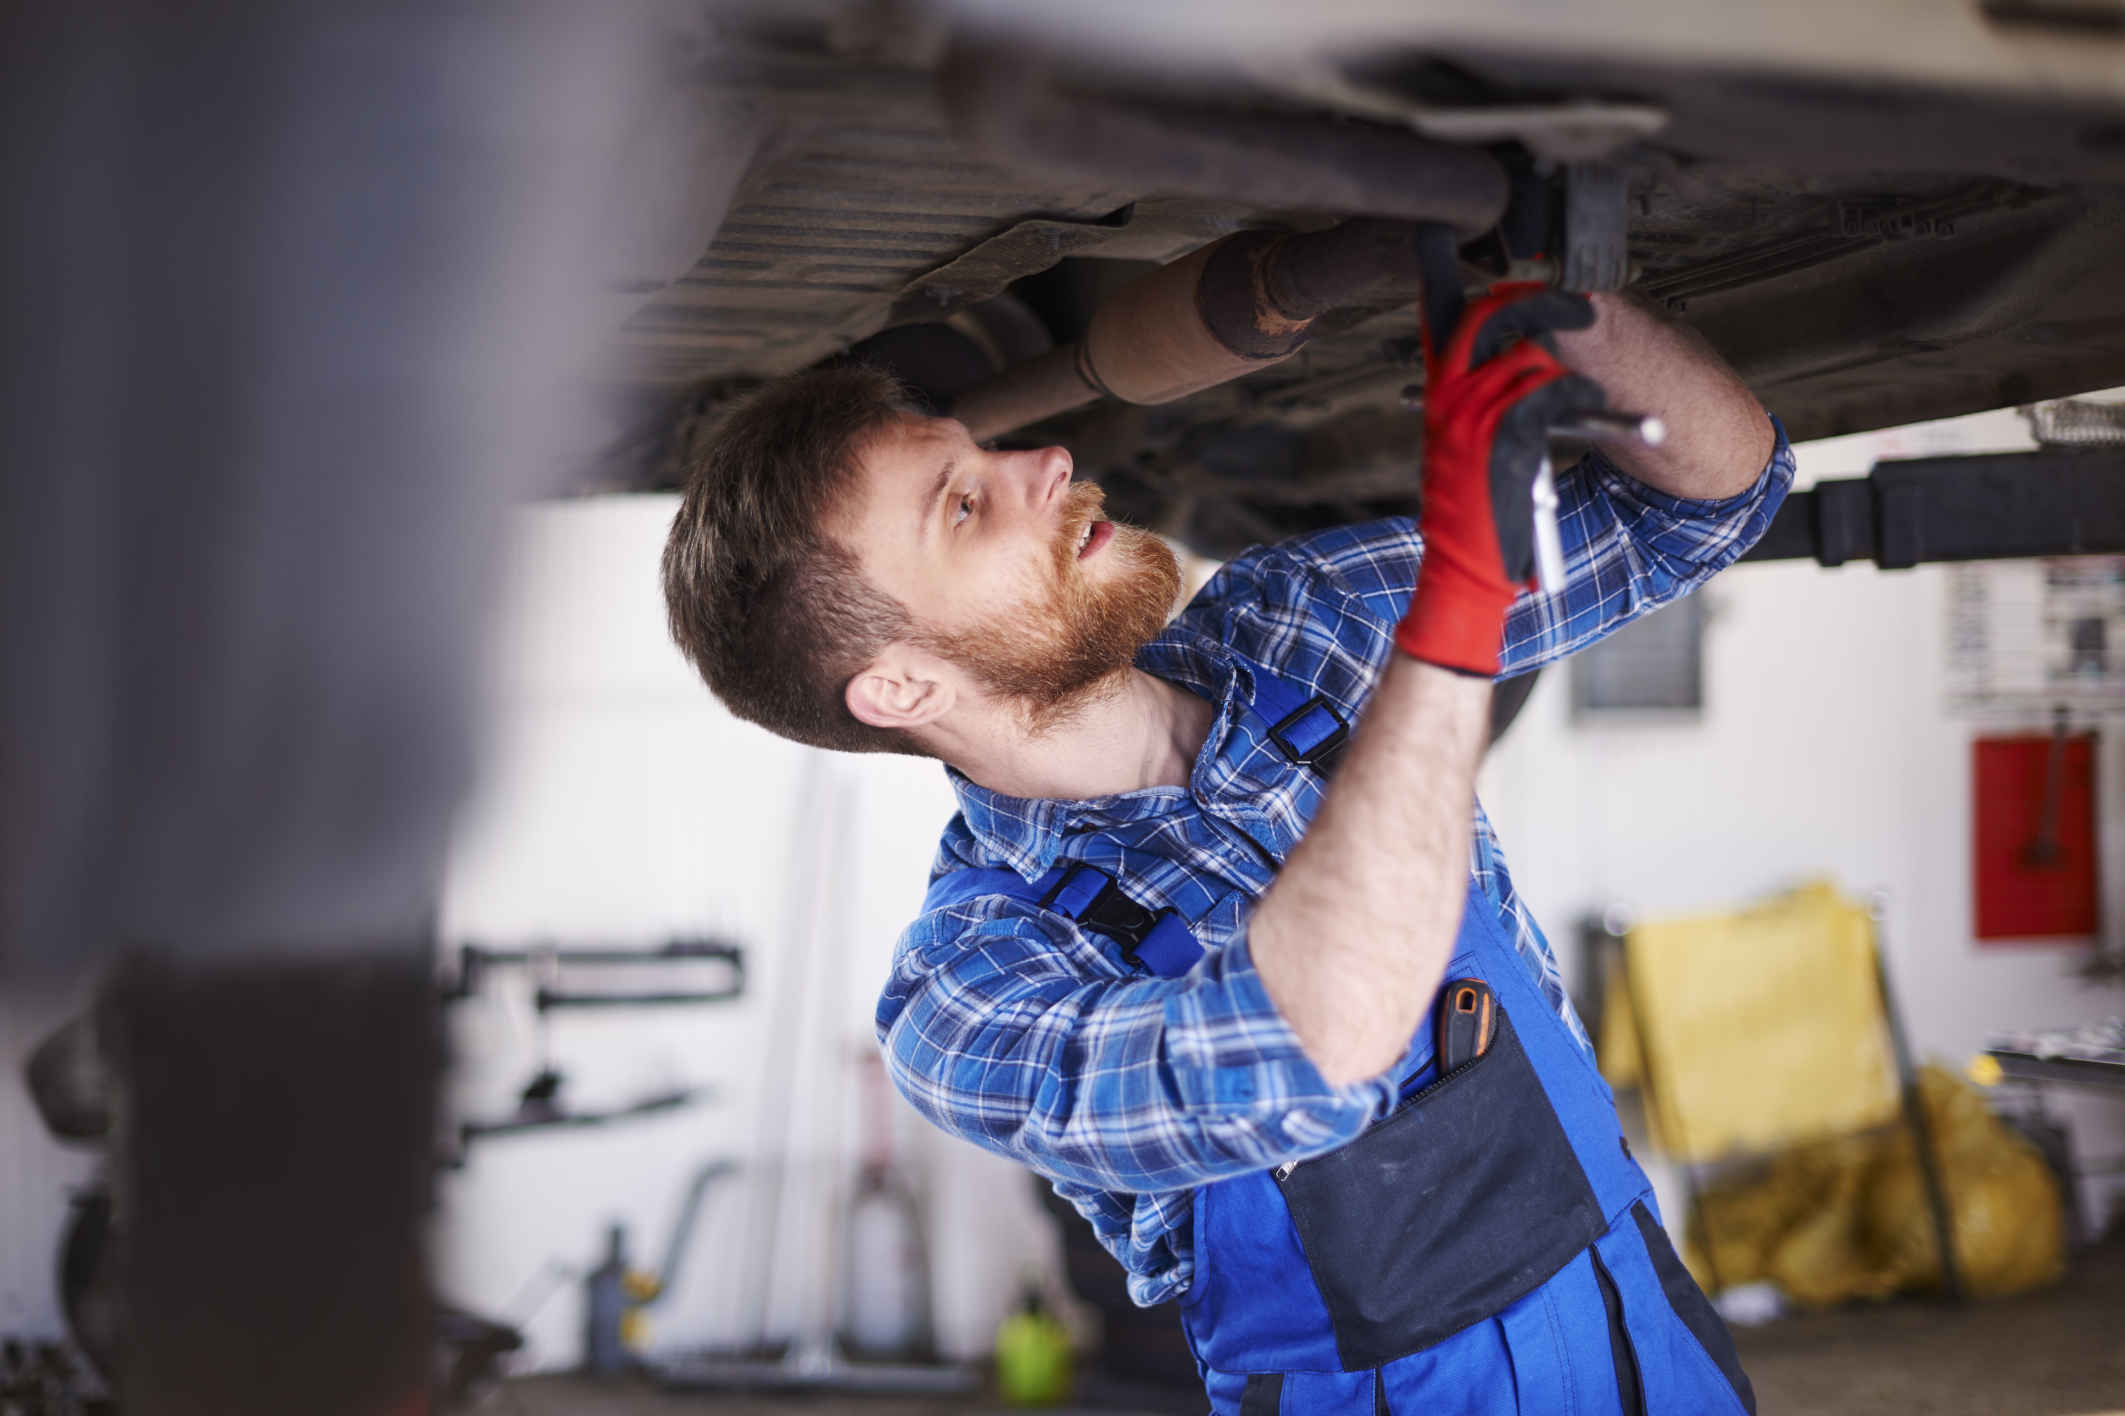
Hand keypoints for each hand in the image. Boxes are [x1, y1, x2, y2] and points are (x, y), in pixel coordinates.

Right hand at [1395, 290, 1607, 676]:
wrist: (1463, 571)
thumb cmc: (1471, 520)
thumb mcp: (1461, 453)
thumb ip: (1473, 407)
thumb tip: (1511, 368)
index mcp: (1438, 400)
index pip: (1442, 321)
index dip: (1451, 279)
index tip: (1463, 248)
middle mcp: (1447, 400)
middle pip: (1488, 318)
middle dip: (1537, 303)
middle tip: (1573, 307)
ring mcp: (1470, 416)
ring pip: (1528, 356)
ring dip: (1569, 367)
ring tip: (1587, 392)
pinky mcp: (1502, 437)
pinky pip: (1547, 389)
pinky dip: (1576, 392)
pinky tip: (1587, 405)